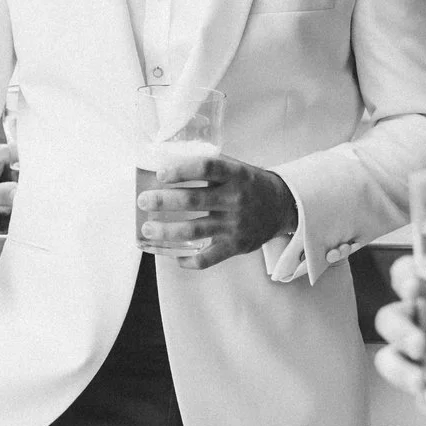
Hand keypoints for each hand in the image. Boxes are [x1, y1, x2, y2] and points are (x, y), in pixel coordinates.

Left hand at [136, 152, 295, 271]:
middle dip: (163, 201)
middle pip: (194, 200)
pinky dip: (188, 260)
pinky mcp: (236, 246)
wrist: (282, 206)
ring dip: (166, 231)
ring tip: (148, 229)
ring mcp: (235, 225)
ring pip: (195, 230)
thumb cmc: (250, 184)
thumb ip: (209, 168)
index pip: (206, 169)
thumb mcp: (236, 168)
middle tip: (143, 202)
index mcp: (235, 175)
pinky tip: (173, 256)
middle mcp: (235, 199)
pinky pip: (208, 258)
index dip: (181, 171)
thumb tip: (168, 166)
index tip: (161, 174)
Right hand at [371, 256, 425, 418]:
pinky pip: (423, 400)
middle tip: (420, 344)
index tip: (414, 287)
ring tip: (421, 384)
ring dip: (401, 373)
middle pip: (389, 320)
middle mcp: (419, 319)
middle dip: (399, 332)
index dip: (402, 278)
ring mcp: (421, 356)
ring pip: (390, 361)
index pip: (404, 274)